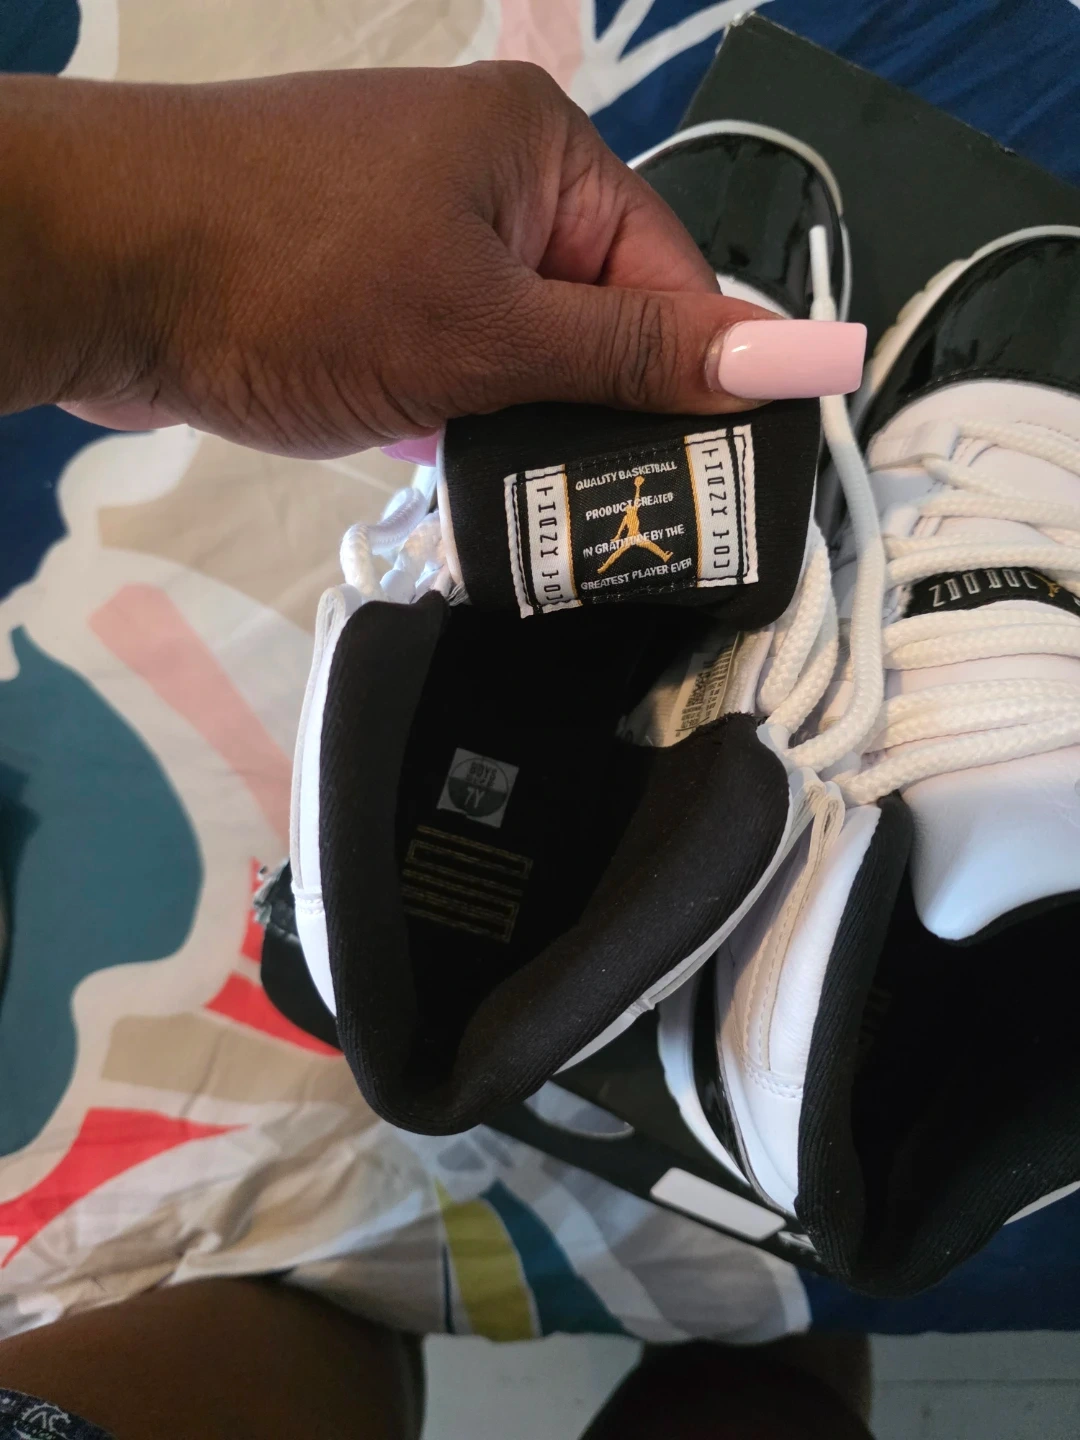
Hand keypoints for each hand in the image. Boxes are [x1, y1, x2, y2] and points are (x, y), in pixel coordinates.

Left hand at [1, 66, 858, 457]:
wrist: (100, 271)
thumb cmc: (293, 279)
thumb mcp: (487, 333)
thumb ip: (638, 359)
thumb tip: (800, 355)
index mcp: (544, 152)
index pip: (673, 281)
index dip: (699, 389)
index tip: (712, 491)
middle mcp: (492, 180)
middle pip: (602, 318)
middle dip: (606, 419)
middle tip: (614, 518)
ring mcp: (423, 232)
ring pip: (526, 351)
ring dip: (532, 429)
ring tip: (539, 506)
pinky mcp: (370, 288)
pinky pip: (459, 360)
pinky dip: (469, 419)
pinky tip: (469, 476)